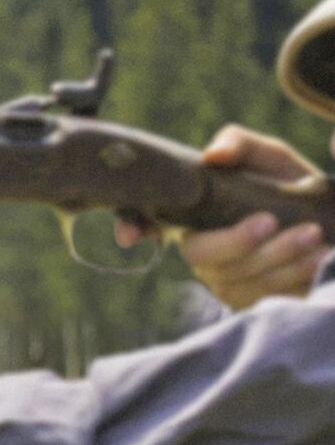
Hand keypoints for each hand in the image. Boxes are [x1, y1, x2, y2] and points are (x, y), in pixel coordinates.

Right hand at [140, 125, 327, 310]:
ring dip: (277, 256)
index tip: (129, 236)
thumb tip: (213, 156)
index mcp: (195, 212)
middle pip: (199, 254)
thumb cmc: (289, 186)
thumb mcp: (268, 157)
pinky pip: (261, 295)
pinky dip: (292, 275)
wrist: (328, 219)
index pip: (148, 220)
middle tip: (272, 221)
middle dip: (236, 241)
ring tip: (313, 235)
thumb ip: (240, 144)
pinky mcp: (249, 300)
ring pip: (235, 277)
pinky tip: (316, 258)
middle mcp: (201, 248)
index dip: (133, 226)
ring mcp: (223, 279)